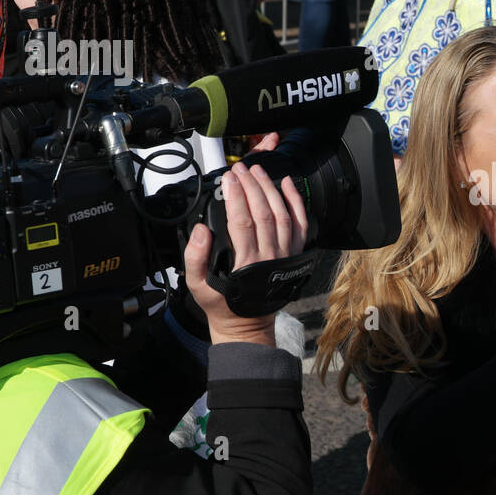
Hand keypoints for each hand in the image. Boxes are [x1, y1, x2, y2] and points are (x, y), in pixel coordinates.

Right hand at [184, 160, 308, 345]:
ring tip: (258, 171)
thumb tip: (201, 230)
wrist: (248, 325)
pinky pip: (300, 225)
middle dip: (252, 187)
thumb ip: (195, 258)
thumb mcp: (197, 286)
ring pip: (283, 216)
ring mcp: (286, 256)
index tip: (229, 179)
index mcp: (247, 264)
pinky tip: (287, 184)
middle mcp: (270, 258)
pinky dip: (296, 203)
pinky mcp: (295, 255)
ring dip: (271, 190)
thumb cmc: (223, 304)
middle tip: (242, 169)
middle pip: (264, 213)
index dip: (236, 197)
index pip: (242, 222)